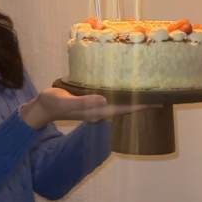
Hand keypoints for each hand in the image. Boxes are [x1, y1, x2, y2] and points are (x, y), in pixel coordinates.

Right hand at [20, 89, 147, 130]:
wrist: (40, 108)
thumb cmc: (51, 103)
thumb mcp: (65, 101)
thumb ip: (84, 102)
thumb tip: (104, 100)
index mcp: (96, 111)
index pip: (124, 109)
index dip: (140, 106)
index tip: (157, 101)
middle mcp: (99, 111)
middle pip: (126, 108)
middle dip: (142, 103)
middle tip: (160, 95)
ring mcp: (96, 108)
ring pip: (120, 104)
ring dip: (134, 99)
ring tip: (149, 92)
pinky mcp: (92, 103)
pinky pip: (112, 100)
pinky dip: (123, 95)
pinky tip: (127, 89)